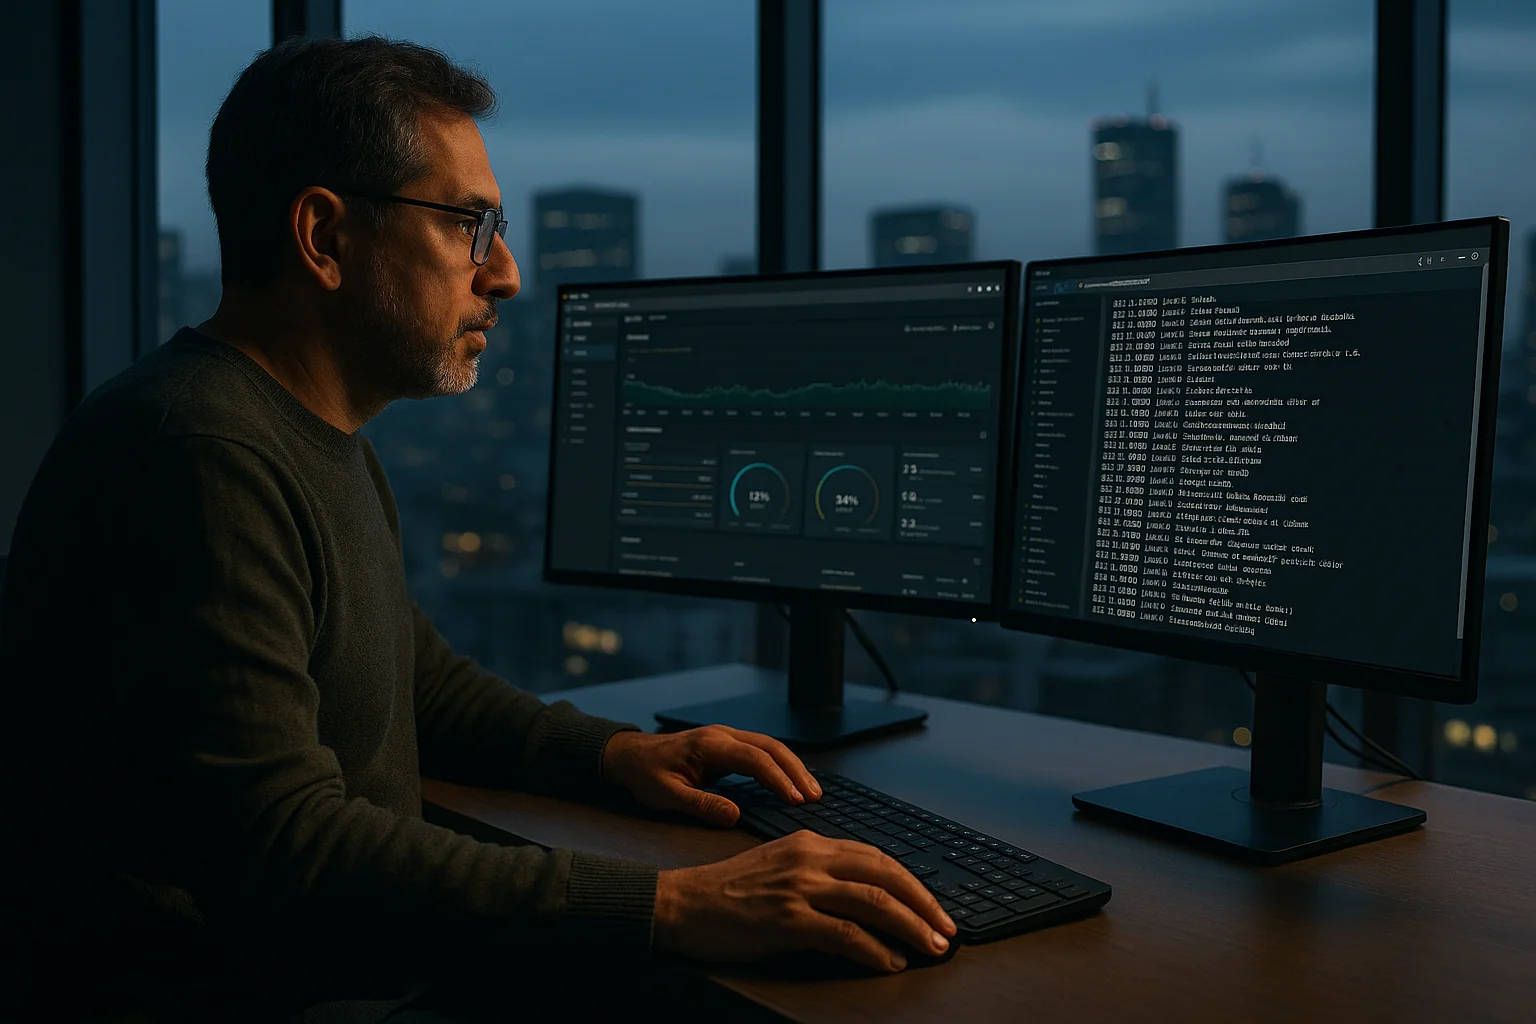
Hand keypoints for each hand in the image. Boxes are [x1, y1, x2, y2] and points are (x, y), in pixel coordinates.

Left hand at [601, 725, 820, 826]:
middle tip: (815, 796)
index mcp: (710, 745)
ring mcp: (725, 737)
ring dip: (792, 766)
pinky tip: (791, 781)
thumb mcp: (667, 796)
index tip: (795, 800)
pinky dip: (780, 764)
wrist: (629, 756)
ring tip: (812, 791)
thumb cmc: (646, 775)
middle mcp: (722, 736)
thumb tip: (734, 815)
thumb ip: (701, 804)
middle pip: (770, 747)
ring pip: (769, 746)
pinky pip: (760, 751)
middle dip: (795, 770)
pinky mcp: (726, 745)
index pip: (754, 759)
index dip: (778, 779)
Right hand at [653, 831, 956, 971]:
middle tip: (946, 929)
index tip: (932, 906)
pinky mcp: (788, 919)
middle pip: (885, 874)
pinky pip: (845, 933)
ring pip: (873, 901)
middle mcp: (810, 859)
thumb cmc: (729, 892)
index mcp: (810, 843)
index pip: (877, 857)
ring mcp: (800, 888)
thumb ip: (819, 874)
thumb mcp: (780, 867)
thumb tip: (866, 899)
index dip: (912, 883)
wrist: (683, 903)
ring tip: (931, 947)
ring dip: (911, 927)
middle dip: (924, 904)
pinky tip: (890, 961)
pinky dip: (874, 949)